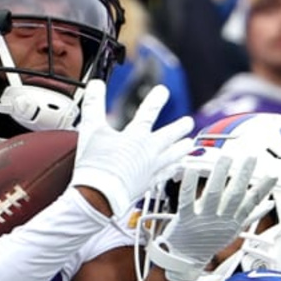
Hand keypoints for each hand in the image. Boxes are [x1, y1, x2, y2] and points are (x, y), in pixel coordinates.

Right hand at [71, 82, 195, 220]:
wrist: (99, 197)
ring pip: (173, 157)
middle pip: (169, 136)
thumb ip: (94, 105)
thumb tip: (96, 84)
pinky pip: (165, 175)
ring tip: (189, 144)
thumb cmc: (96, 166)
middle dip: (179, 127)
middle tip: (188, 122)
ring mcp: (151, 170)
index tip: (163, 91)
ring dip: (182, 149)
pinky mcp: (148, 185)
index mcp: (136, 137)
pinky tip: (177, 168)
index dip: (156, 100)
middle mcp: (148, 152)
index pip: (148, 112)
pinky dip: (173, 170)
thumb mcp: (91, 130)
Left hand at [145, 151, 277, 280]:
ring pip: (213, 194)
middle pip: (235, 196)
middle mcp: (220, 221)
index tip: (273, 175)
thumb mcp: (233, 230)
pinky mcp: (185, 219)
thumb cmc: (209, 242)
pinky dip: (190, 184)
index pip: (251, 203)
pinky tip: (193, 169)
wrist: (185, 259)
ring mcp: (202, 220)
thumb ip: (251, 216)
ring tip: (226, 158)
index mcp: (233, 222)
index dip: (263, 189)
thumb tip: (269, 206)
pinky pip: (187, 200)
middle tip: (250, 158)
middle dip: (244, 176)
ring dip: (220, 174)